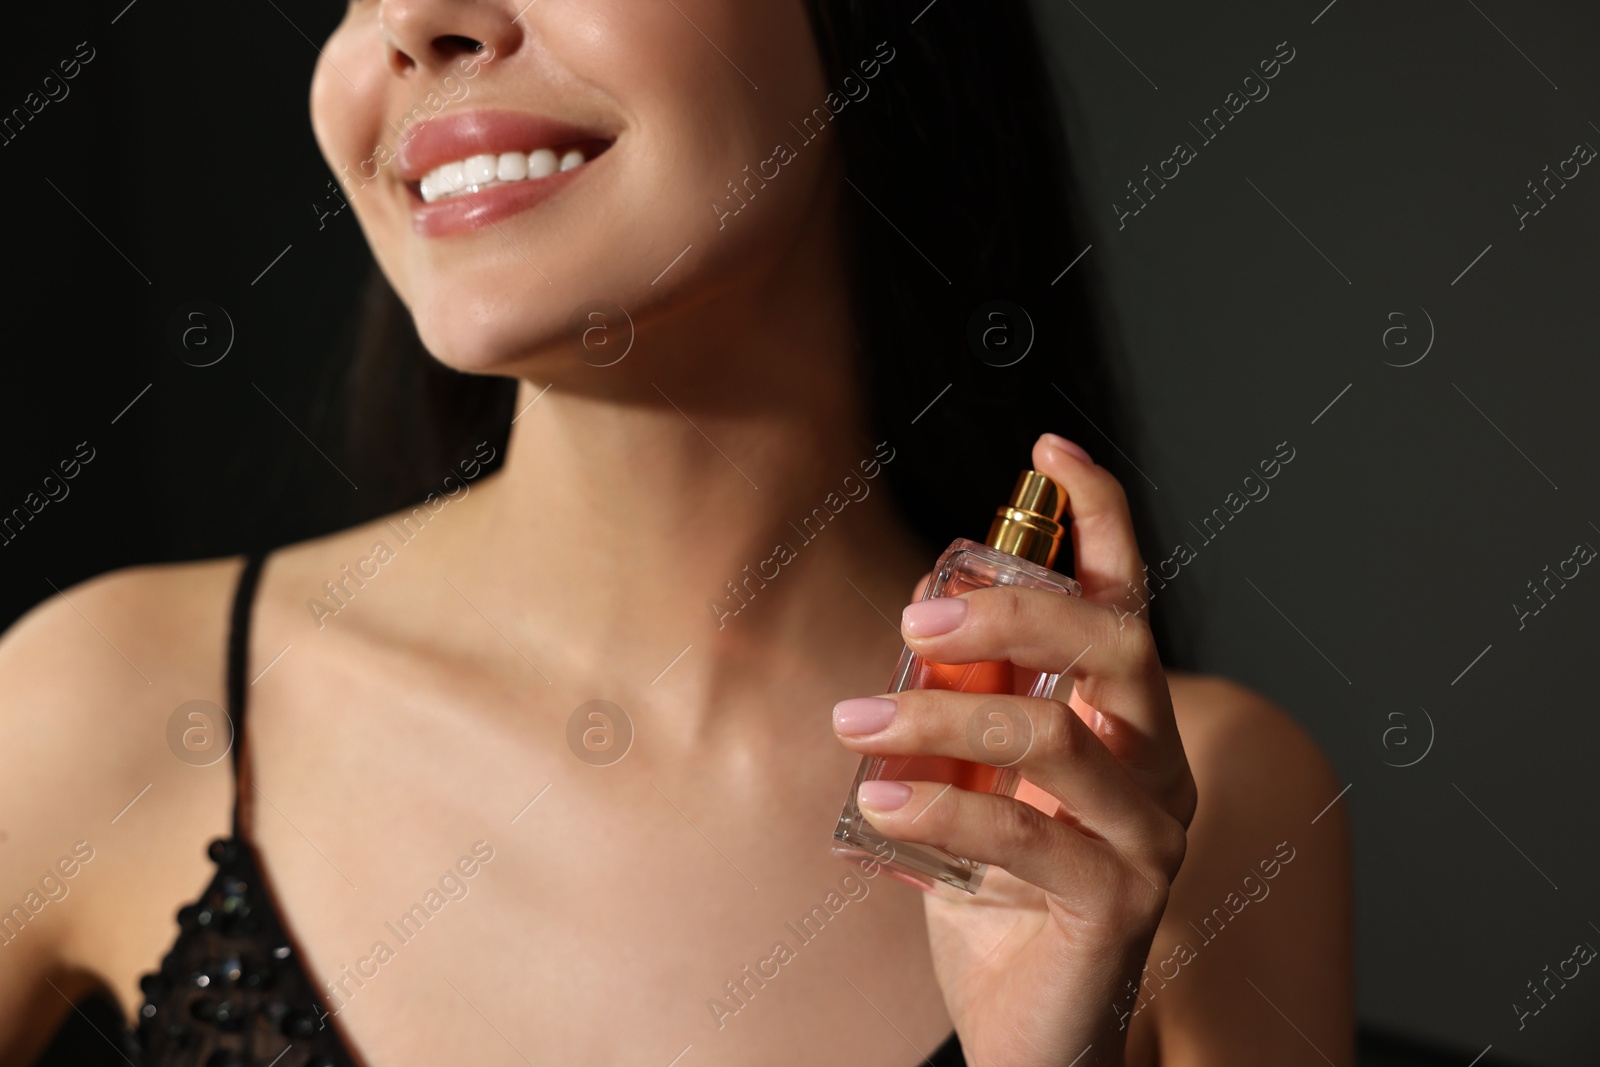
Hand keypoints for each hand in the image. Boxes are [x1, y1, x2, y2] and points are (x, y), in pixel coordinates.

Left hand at [832, 433, 1195, 1066]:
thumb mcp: (973, 783)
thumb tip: (919, 619)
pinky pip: (1024, 834)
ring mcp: (1150, 838)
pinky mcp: (1119, 904)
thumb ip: (963, 711)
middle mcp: (1157, 768)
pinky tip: (877, 799)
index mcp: (1127, 725)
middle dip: (1014, 612)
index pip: (1129, 602)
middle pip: (1116, 646)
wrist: (1030, 1026)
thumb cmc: (998, 896)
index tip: (1048, 450)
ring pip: (1060, 735)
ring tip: (858, 718)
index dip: (1102, 518)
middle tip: (918, 617)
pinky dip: (939, 806)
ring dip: (945, 716)